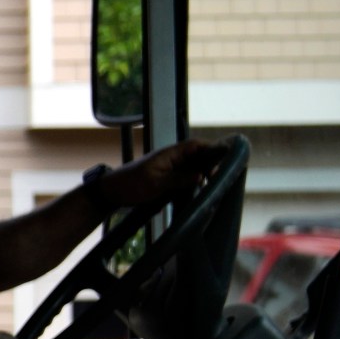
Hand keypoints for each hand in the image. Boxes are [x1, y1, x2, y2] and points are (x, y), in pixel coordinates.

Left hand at [97, 138, 221, 208]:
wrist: (111, 192)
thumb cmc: (131, 185)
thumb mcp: (156, 184)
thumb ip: (179, 179)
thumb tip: (202, 176)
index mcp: (170, 153)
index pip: (197, 145)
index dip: (213, 148)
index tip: (228, 156)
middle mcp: (173, 158)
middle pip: (199, 155)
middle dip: (212, 162)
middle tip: (224, 174)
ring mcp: (171, 168)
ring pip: (194, 166)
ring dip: (205, 172)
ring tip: (218, 181)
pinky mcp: (168, 178)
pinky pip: (186, 176)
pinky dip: (195, 180)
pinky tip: (203, 188)